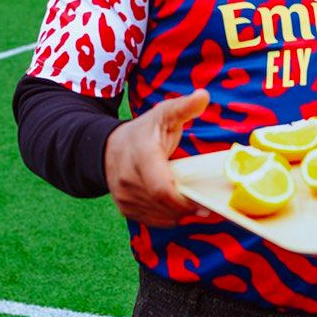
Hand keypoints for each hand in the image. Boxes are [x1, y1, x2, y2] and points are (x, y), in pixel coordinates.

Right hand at [103, 90, 209, 226]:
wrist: (109, 148)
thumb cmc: (143, 131)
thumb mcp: (163, 114)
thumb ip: (184, 107)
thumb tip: (203, 95)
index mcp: (141, 157)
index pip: (161, 189)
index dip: (184, 201)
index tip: (204, 203)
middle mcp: (128, 180)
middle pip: (163, 206)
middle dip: (187, 208)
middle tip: (207, 206)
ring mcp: (124, 197)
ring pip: (159, 217)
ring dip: (179, 214)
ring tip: (195, 205)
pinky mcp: (125, 209)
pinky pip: (152, 221)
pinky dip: (168, 218)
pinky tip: (178, 209)